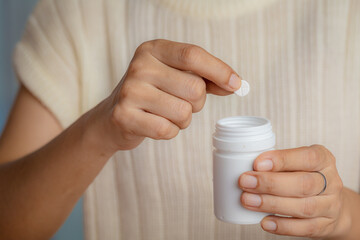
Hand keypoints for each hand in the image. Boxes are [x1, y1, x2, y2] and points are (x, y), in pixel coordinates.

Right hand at [99, 39, 240, 150]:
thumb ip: (205, 77)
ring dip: (183, 119)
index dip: (219, 70)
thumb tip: (236, 84)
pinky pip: (167, 130)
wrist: (113, 117)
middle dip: (196, 102)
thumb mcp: (175, 76)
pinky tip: (155, 124)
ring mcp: (130, 91)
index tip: (236, 84)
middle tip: (180, 102)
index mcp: (153, 50)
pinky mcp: (124, 116)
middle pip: (194, 88)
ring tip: (165, 113)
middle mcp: (140, 66)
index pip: (193, 55)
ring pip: (183, 112)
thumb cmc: (152, 94)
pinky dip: (169, 132)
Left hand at [238, 145, 349, 238]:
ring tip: (248, 200)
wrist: (329, 203)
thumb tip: (247, 167)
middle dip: (270, 183)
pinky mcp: (324, 226)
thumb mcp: (297, 162)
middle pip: (303, 184)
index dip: (282, 160)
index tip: (257, 163)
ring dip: (271, 204)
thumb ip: (277, 163)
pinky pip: (305, 228)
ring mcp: (329, 206)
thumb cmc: (305, 176)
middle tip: (245, 182)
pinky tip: (265, 221)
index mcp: (323, 159)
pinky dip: (283, 226)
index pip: (307, 157)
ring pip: (303, 207)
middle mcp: (330, 182)